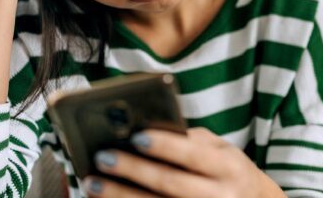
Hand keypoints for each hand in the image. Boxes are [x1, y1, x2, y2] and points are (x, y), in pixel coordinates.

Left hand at [83, 127, 284, 197]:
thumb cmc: (228, 171)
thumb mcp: (221, 151)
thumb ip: (190, 141)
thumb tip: (143, 130)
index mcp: (230, 168)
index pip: (193, 155)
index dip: (164, 146)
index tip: (135, 136)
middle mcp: (220, 197)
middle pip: (170, 184)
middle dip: (133, 170)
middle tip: (103, 157)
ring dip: (120, 196)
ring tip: (93, 183)